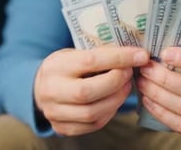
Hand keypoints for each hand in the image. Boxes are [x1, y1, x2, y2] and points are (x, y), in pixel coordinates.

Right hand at [34, 46, 148, 135]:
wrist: (40, 87)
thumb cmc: (66, 67)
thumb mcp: (75, 53)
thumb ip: (100, 54)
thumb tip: (134, 54)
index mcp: (56, 66)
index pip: (91, 61)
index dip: (119, 58)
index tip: (141, 55)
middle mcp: (51, 90)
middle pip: (88, 91)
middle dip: (116, 82)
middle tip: (130, 73)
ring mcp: (54, 112)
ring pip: (92, 112)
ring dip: (116, 99)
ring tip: (125, 86)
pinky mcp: (62, 127)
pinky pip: (93, 125)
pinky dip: (109, 112)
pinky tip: (114, 100)